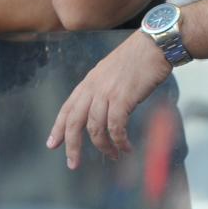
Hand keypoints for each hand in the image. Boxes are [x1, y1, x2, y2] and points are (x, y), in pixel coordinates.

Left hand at [46, 31, 173, 168]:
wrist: (155, 44)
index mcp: (90, 81)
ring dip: (103, 146)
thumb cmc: (139, 57)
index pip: (68, 107)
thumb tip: (103, 109)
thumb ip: (103, 88)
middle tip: (72, 164)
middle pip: (75, 121)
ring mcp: (107, 92)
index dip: (58, 127)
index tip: (52, 144)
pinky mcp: (123, 98)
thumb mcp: (112, 71)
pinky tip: (126, 147)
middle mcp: (94, 87)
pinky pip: (116, 126)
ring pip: (95, 127)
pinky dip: (119, 140)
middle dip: (72, 145)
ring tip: (112, 155)